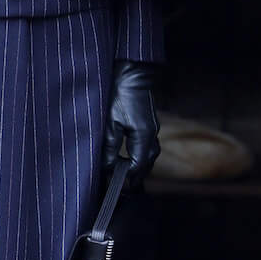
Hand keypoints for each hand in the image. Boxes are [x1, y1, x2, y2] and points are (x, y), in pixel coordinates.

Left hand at [101, 61, 160, 182]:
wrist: (131, 72)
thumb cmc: (119, 93)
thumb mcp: (109, 122)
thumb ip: (110, 147)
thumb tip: (108, 168)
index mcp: (144, 137)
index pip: (136, 168)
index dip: (123, 179)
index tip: (110, 185)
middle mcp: (152, 135)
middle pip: (145, 166)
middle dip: (132, 178)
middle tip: (116, 187)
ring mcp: (152, 129)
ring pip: (148, 157)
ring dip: (136, 168)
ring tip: (121, 176)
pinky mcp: (149, 124)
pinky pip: (147, 148)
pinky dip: (138, 157)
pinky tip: (127, 157)